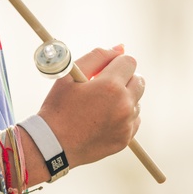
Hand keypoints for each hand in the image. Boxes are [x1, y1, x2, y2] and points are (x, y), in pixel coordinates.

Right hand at [37, 44, 144, 168]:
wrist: (53, 145)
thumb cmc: (58, 108)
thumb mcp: (70, 75)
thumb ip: (97, 57)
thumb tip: (120, 48)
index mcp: (110, 86)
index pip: (129, 62)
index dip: (116, 63)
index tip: (104, 72)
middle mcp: (124, 104)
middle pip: (139, 80)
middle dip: (124, 79)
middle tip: (104, 88)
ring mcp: (126, 123)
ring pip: (137, 101)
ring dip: (124, 99)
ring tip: (100, 107)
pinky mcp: (125, 138)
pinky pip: (134, 120)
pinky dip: (123, 117)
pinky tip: (103, 119)